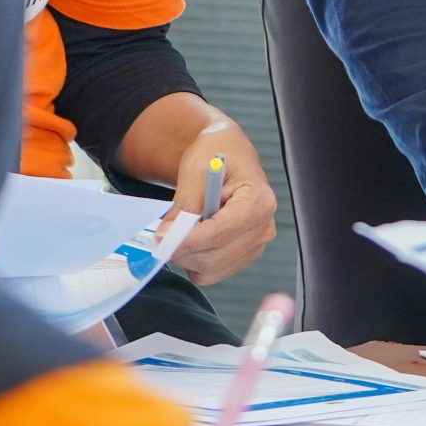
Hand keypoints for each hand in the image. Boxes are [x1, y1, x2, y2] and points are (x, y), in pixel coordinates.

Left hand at [168, 119, 277, 287]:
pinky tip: (194, 238)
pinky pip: (213, 272)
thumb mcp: (196, 169)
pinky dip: (195, 260)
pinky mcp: (245, 254)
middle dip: (183, 249)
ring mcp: (257, 243)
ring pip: (212, 269)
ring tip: (180, 230)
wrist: (225, 153)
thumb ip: (184, 205)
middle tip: (160, 235)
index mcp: (260, 200)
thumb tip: (167, 235)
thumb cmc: (217, 153)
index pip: (221, 232)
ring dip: (187, 255)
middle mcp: (264, 226)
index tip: (161, 237)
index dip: (188, 239)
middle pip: (215, 256)